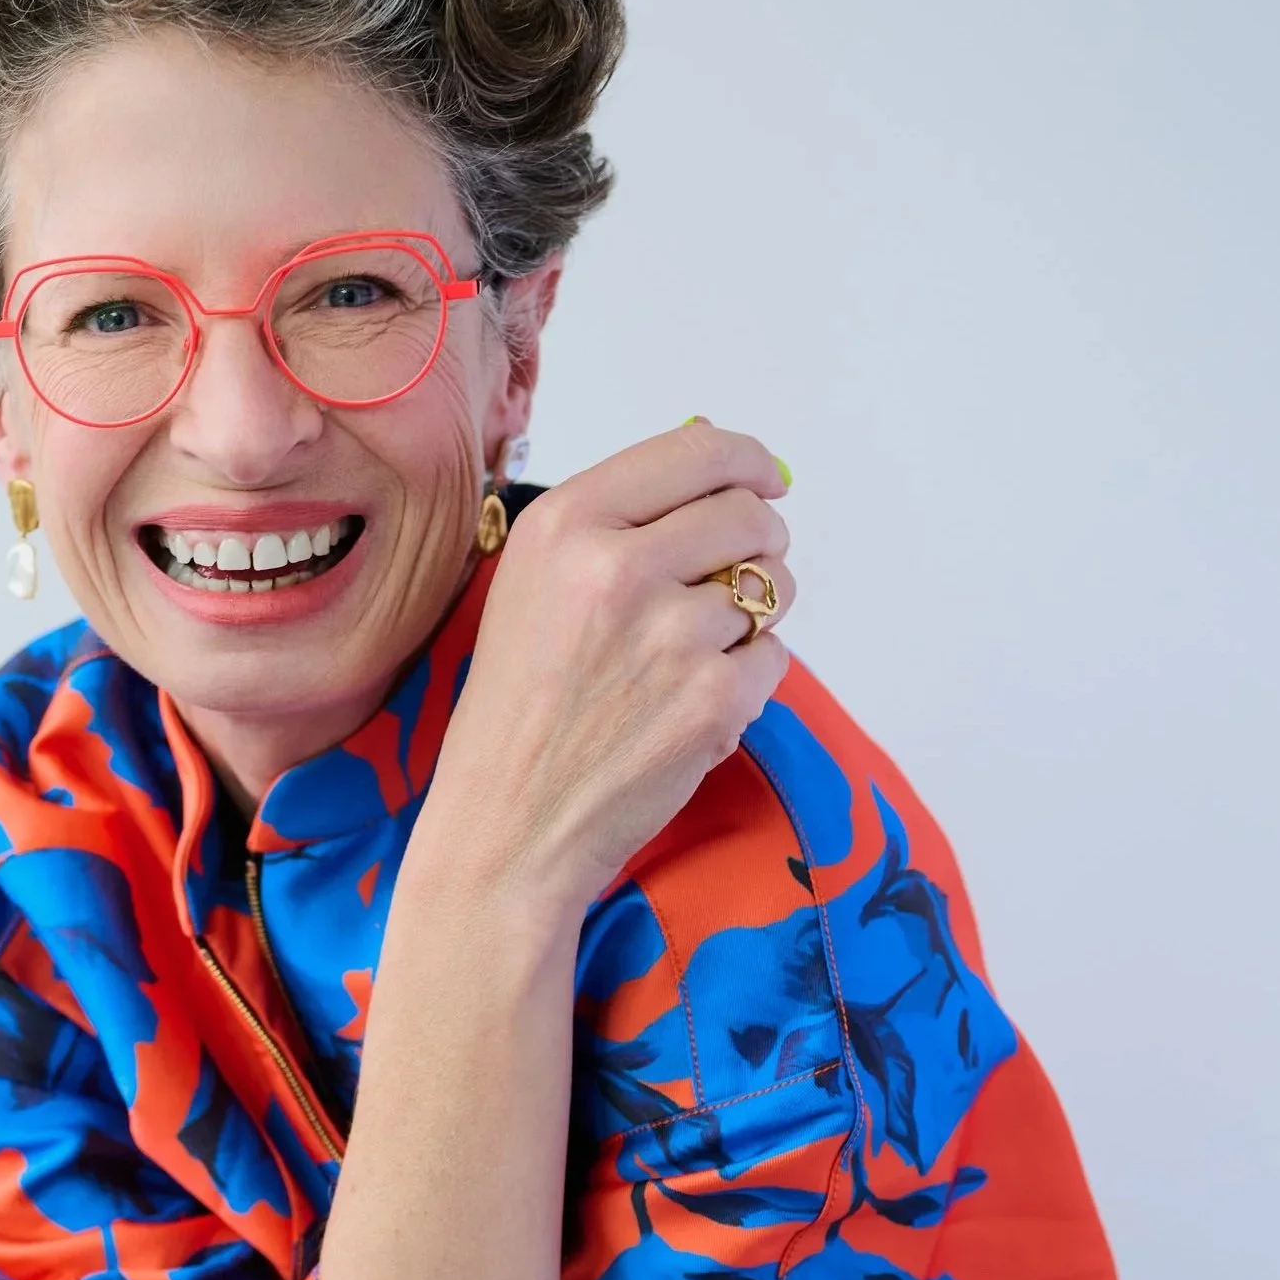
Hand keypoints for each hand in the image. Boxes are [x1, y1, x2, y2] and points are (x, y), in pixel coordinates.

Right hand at [429, 419, 795, 909]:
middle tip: (725, 584)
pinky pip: (774, 658)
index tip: (765, 479)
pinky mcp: (713, 699)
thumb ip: (613, 525)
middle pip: (749, 515)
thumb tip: (720, 474)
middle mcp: (616, 567)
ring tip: (686, 659)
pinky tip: (685, 708)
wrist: (505, 828)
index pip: (697, 451)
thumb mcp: (530, 588)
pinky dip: (745, 681)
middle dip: (756, 545)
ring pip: (772, 589)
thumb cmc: (514, 711)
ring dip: (751, 618)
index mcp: (563, 525)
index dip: (748, 462)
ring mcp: (670, 634)